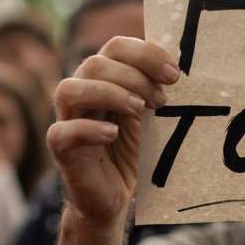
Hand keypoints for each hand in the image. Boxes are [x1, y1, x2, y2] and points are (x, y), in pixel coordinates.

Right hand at [47, 37, 177, 223]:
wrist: (116, 196)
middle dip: (134, 76)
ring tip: (138, 110)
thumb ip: (156, 92)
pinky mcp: (62, 150)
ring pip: (70, 89)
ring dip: (109, 94)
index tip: (174, 75)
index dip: (146, 54)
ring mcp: (67, 120)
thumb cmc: (132, 152)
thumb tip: (181, 71)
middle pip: (94, 63)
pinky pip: (62, 132)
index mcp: (103, 79)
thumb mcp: (149, 117)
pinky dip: (89, 130)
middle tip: (161, 100)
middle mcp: (81, 94)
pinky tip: (113, 134)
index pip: (116, 47)